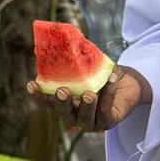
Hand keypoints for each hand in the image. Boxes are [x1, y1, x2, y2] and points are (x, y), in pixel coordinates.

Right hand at [26, 65, 151, 132]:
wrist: (128, 83)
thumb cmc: (103, 74)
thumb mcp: (89, 64)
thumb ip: (77, 57)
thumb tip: (64, 38)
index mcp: (66, 101)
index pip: (48, 101)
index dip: (39, 95)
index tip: (31, 84)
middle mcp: (74, 114)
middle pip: (64, 112)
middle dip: (62, 103)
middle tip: (62, 91)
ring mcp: (91, 121)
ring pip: (85, 117)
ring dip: (86, 105)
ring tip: (89, 94)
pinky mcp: (108, 121)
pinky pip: (106, 110)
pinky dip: (109, 94)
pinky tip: (112, 79)